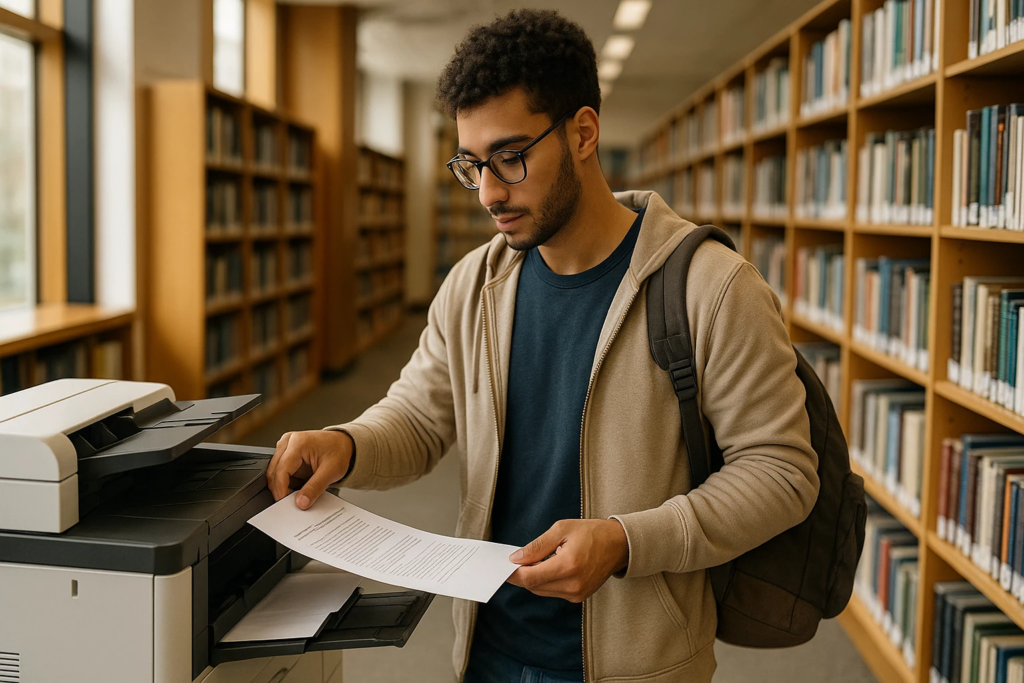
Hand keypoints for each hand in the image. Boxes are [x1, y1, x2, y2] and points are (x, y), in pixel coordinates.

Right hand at [267, 430, 354, 508]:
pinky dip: (285, 482)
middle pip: (274, 471)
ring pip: (274, 471)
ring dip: (281, 485)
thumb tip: (301, 502)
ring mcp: (286, 446)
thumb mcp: (331, 471)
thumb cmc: (339, 451)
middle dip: (280, 489)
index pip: (281, 470)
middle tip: (289, 503)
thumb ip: (315, 488)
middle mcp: (289, 441)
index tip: (284, 503)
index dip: (281, 489)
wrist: (344, 444)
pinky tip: (296, 487)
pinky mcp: (286, 452)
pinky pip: (279, 470)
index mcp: (298, 442)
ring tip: (296, 494)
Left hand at [507, 519, 628, 602]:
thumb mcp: (561, 529)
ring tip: (536, 560)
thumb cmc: (592, 533)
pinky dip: (545, 581)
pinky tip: (549, 566)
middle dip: (522, 574)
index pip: (530, 578)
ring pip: (541, 591)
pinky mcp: (578, 597)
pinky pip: (552, 592)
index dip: (513, 573)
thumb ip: (537, 546)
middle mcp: (572, 584)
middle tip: (517, 559)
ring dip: (533, 578)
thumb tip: (516, 558)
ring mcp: (576, 594)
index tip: (504, 566)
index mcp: (568, 566)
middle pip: (533, 586)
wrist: (618, 545)